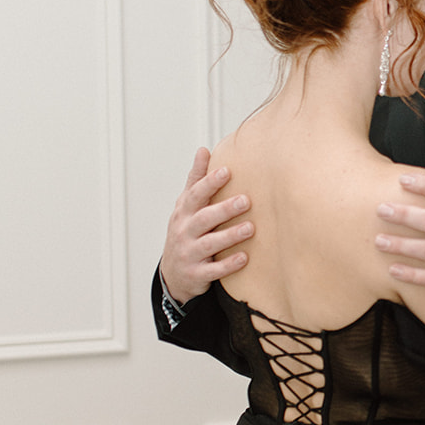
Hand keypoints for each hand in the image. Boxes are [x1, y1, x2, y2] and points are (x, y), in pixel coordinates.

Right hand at [160, 148, 253, 304]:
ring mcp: (189, 254)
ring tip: (251, 228)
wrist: (173, 274)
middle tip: (247, 200)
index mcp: (183, 212)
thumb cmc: (185, 232)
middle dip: (224, 209)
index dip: (209, 183)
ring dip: (229, 236)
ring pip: (209, 244)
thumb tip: (203, 150)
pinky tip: (245, 257)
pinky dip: (228, 265)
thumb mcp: (186, 206)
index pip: (195, 195)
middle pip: (203, 218)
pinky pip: (213, 270)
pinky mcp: (196, 275)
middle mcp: (184, 232)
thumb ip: (196, 180)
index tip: (226, 171)